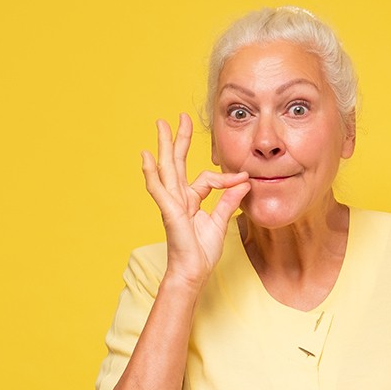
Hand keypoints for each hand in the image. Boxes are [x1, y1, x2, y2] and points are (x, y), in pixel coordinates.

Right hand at [141, 113, 250, 287]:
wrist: (193, 272)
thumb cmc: (202, 252)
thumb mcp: (220, 223)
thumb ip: (229, 202)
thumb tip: (244, 183)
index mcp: (191, 200)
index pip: (207, 178)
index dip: (226, 177)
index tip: (244, 178)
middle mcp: (179, 198)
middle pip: (178, 162)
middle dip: (178, 139)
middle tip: (179, 116)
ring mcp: (171, 203)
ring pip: (167, 168)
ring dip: (164, 145)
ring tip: (161, 125)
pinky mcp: (168, 211)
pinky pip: (158, 189)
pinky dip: (151, 172)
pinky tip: (146, 157)